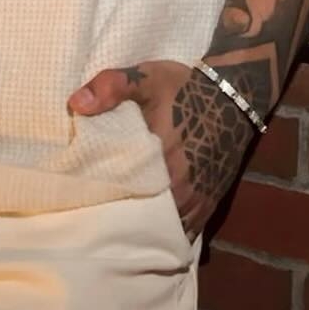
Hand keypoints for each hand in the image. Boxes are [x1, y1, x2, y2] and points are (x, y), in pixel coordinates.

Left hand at [68, 59, 255, 239]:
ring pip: (162, 229)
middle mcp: (179, 189)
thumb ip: (111, 86)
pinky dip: (166, 231)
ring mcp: (195, 201)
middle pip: (141, 219)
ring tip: (119, 224)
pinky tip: (149, 225)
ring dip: (143, 228)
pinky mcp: (208, 205)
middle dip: (120, 219)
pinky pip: (183, 231)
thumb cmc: (185, 88)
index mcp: (159, 161)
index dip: (100, 202)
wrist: (233, 96)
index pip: (121, 195)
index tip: (81, 201)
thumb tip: (75, 105)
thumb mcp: (146, 77)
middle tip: (96, 215)